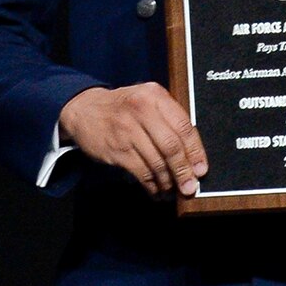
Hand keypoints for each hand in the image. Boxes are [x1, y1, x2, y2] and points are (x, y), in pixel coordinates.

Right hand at [58, 83, 208, 196]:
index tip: (201, 169)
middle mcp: (142, 109)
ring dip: (168, 181)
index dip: (196, 151)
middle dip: (184, 170)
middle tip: (190, 186)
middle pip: (171, 146)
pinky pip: (141, 172)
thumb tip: (193, 153)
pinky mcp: (116, 148)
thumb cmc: (123, 107)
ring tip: (172, 189)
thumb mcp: (146, 99)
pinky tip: (156, 189)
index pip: (184, 126)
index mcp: (155, 96)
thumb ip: (168, 117)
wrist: (84, 109)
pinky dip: (152, 185)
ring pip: (157, 162)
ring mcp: (127, 129)